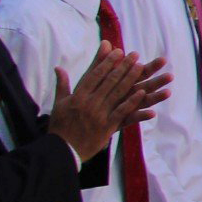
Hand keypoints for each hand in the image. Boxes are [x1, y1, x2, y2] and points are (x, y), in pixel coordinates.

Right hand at [47, 45, 170, 159]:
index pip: (95, 75)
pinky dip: (132, 103)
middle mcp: (89, 103)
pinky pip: (122, 112)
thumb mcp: (59, 103)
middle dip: (122, 66)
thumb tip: (58, 67)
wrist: (62, 150)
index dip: (107, 62)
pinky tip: (143, 93)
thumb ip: (62, 84)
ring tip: (142, 67)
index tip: (117, 51)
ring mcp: (99, 115)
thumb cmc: (60, 126)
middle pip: (109, 81)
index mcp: (78, 96)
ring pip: (118, 93)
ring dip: (131, 79)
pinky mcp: (107, 126)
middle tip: (134, 55)